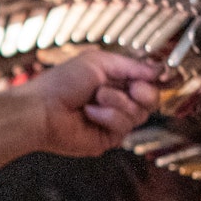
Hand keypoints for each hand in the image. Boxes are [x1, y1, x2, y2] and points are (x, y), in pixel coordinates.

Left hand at [0, 49, 159, 185]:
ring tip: (95, 99)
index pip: (148, 80)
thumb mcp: (98, 62)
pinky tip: (90, 113)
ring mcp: (113, 120)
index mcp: (114, 80)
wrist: (41, 109)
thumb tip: (159, 69)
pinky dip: (108, 116)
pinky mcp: (108, 138)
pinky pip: (124, 127)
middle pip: (151, 99)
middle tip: (129, 88)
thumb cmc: (61, 83)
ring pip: (140, 114)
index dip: (153, 79)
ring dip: (117, 102)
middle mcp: (117, 100)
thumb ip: (131, 65)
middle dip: (141, 92)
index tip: (153, 75)